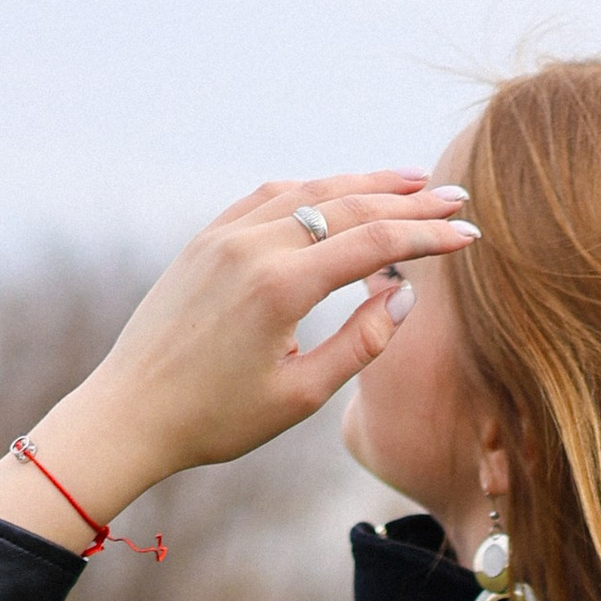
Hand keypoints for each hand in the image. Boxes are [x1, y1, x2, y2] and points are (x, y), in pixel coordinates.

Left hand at [0, 171, 480, 546]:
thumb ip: (360, 343)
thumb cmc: (216, 419)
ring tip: (408, 181)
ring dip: (362, 183)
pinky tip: (337, 192)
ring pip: (308, 191)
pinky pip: (269, 198)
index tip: (469, 233)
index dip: (427, 236)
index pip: (374, 244)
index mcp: (281, 286)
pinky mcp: (205, 240)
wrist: (131, 412)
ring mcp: (225, 236)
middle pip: (348, 206)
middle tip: (454, 194)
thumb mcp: (300, 395)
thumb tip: (402, 295)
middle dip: (407, 200)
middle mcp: (253, 245)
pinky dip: (312, 189)